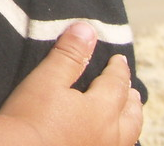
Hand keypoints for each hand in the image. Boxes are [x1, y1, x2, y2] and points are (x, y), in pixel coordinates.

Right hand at [0, 22, 142, 145]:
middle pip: (130, 115)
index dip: (118, 70)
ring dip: (129, 122)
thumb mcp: (47, 79)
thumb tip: (87, 29)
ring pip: (127, 136)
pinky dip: (117, 139)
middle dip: (131, 100)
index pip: (116, 84)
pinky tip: (106, 138)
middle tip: (133, 91)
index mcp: (101, 109)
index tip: (119, 60)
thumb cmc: (30, 115)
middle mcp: (108, 134)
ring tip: (127, 116)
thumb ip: (69, 55)